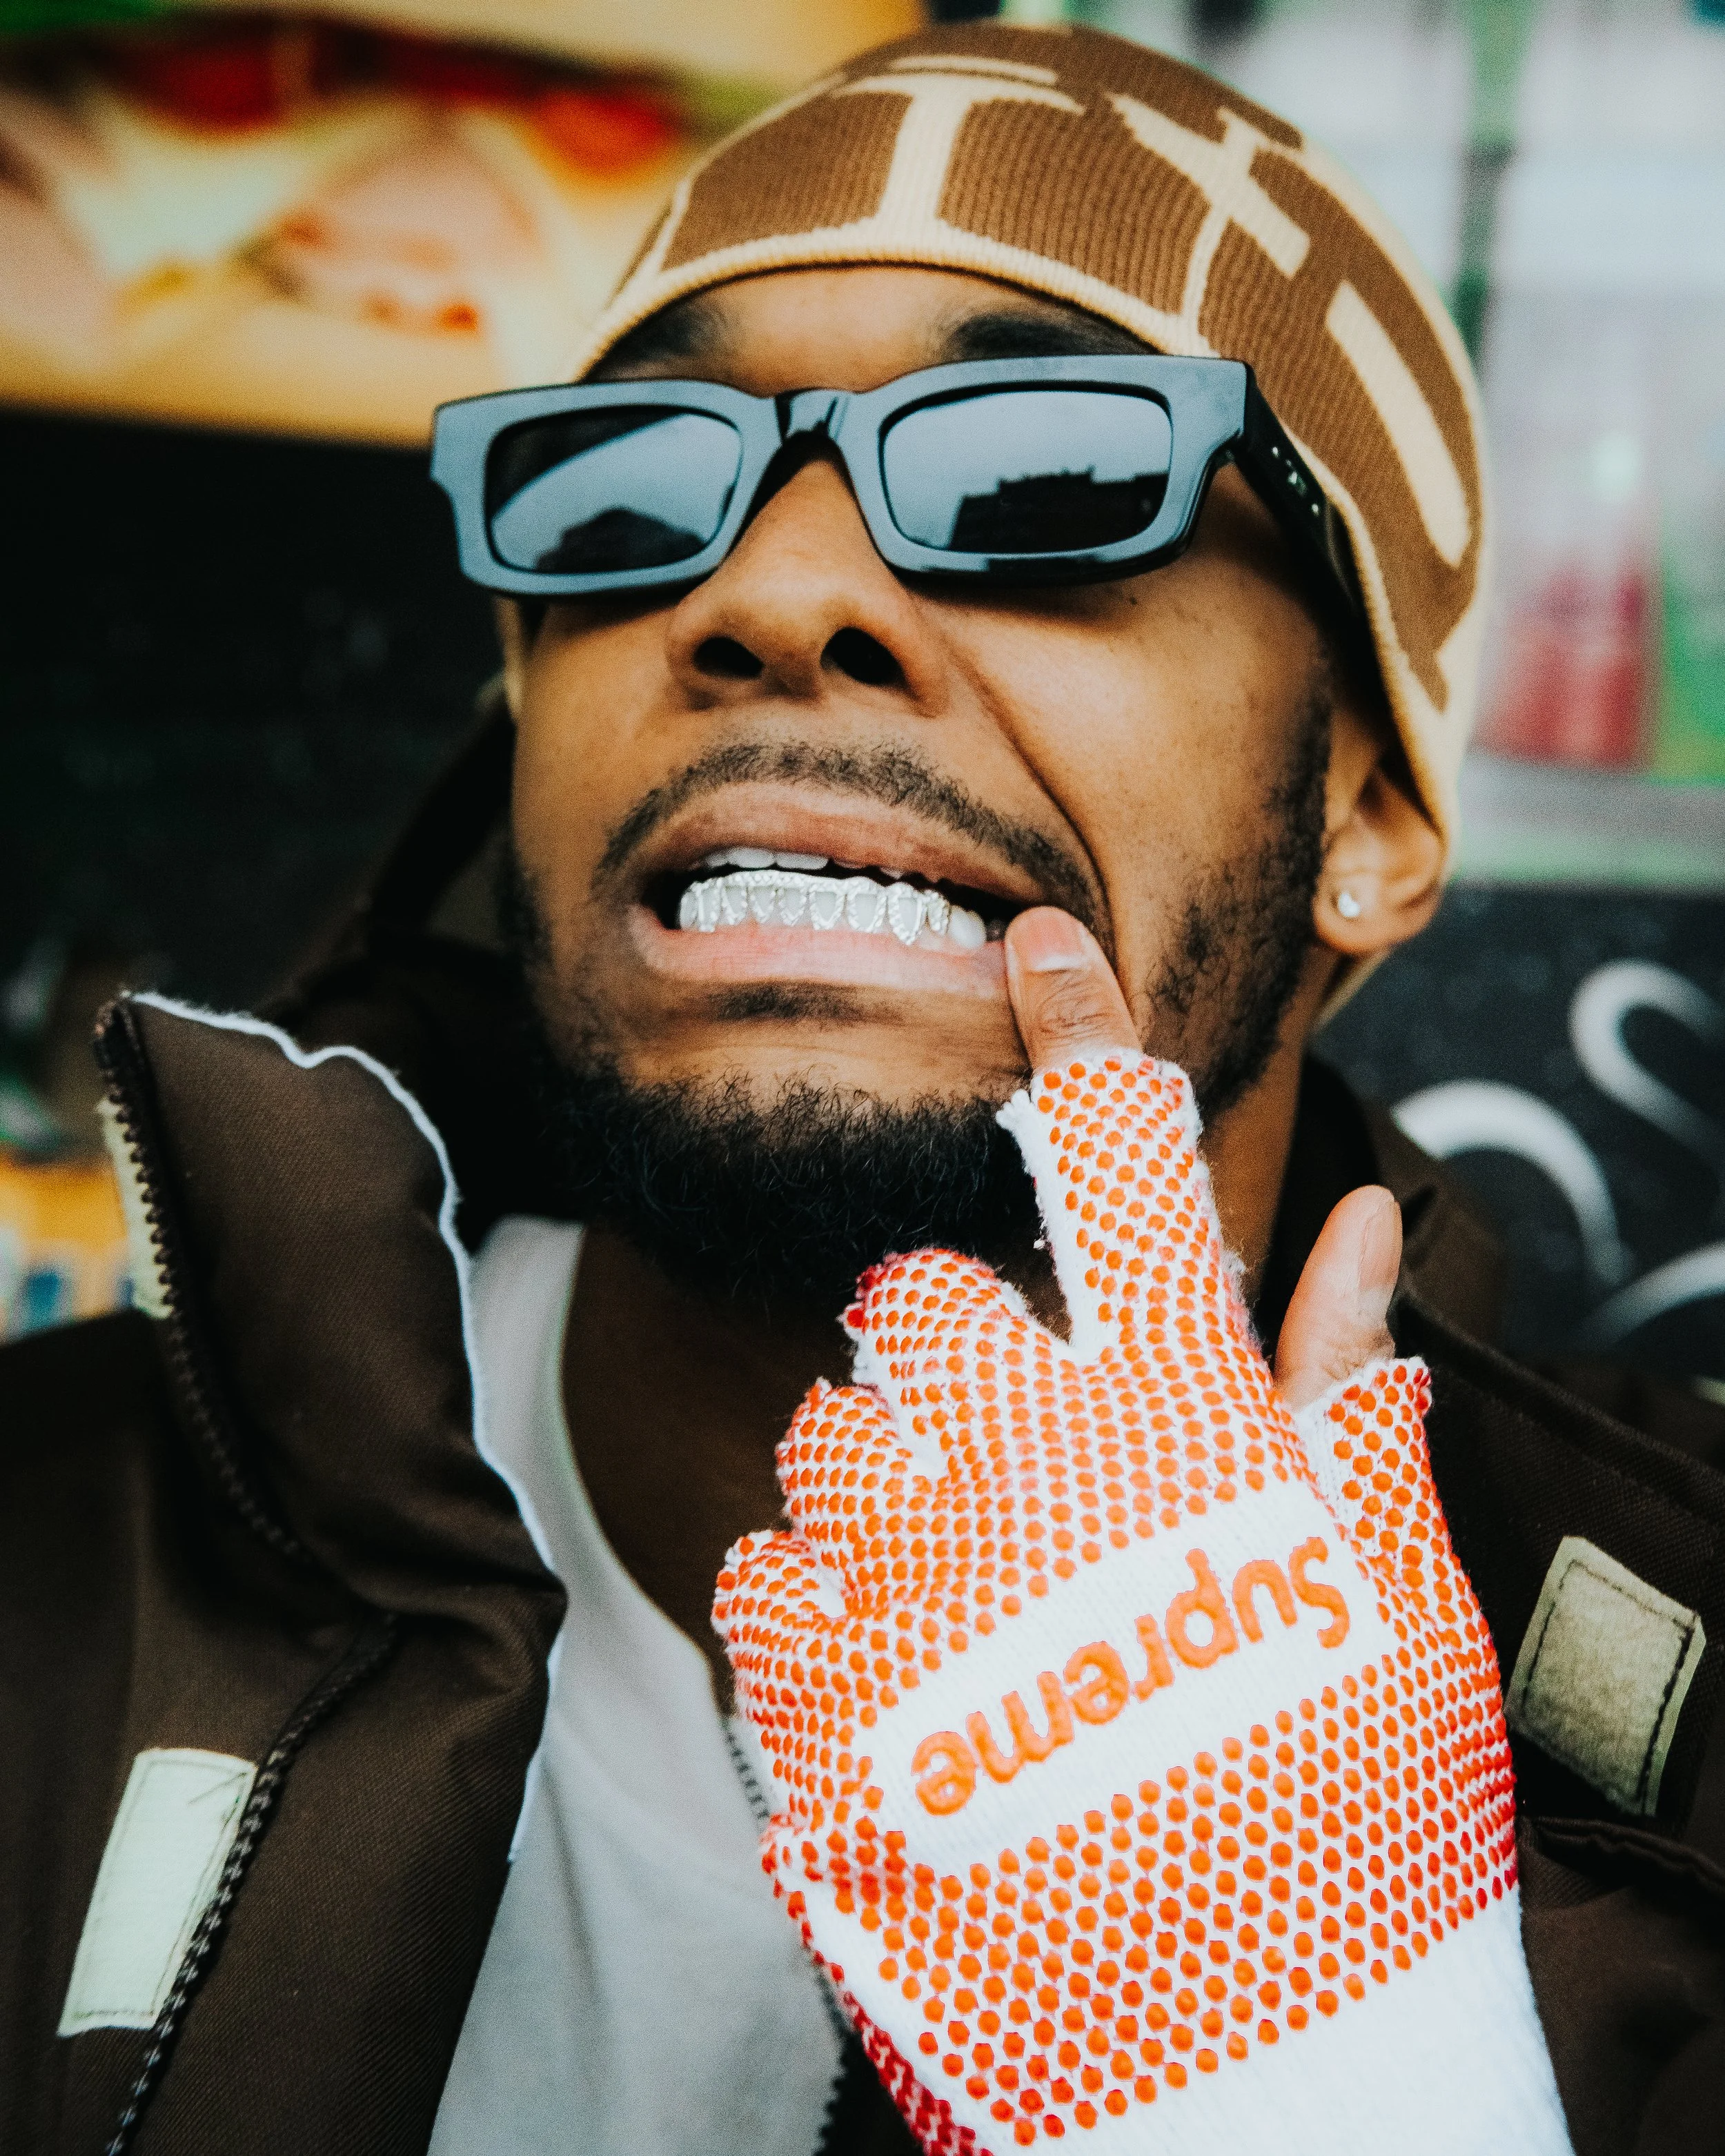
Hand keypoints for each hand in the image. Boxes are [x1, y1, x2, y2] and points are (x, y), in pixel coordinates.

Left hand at [715, 911, 1569, 2154]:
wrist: (1243, 2078)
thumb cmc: (1343, 1824)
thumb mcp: (1394, 1607)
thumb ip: (1354, 1401)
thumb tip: (1361, 1230)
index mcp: (1189, 1433)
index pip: (1131, 1168)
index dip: (1085, 1031)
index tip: (1033, 942)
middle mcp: (1038, 1470)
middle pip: (922, 1292)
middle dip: (953, 1345)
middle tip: (1014, 1455)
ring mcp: (911, 1578)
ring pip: (826, 1428)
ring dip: (882, 1486)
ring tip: (967, 1600)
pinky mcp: (813, 1700)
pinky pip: (759, 1571)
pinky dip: (815, 1606)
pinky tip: (900, 1688)